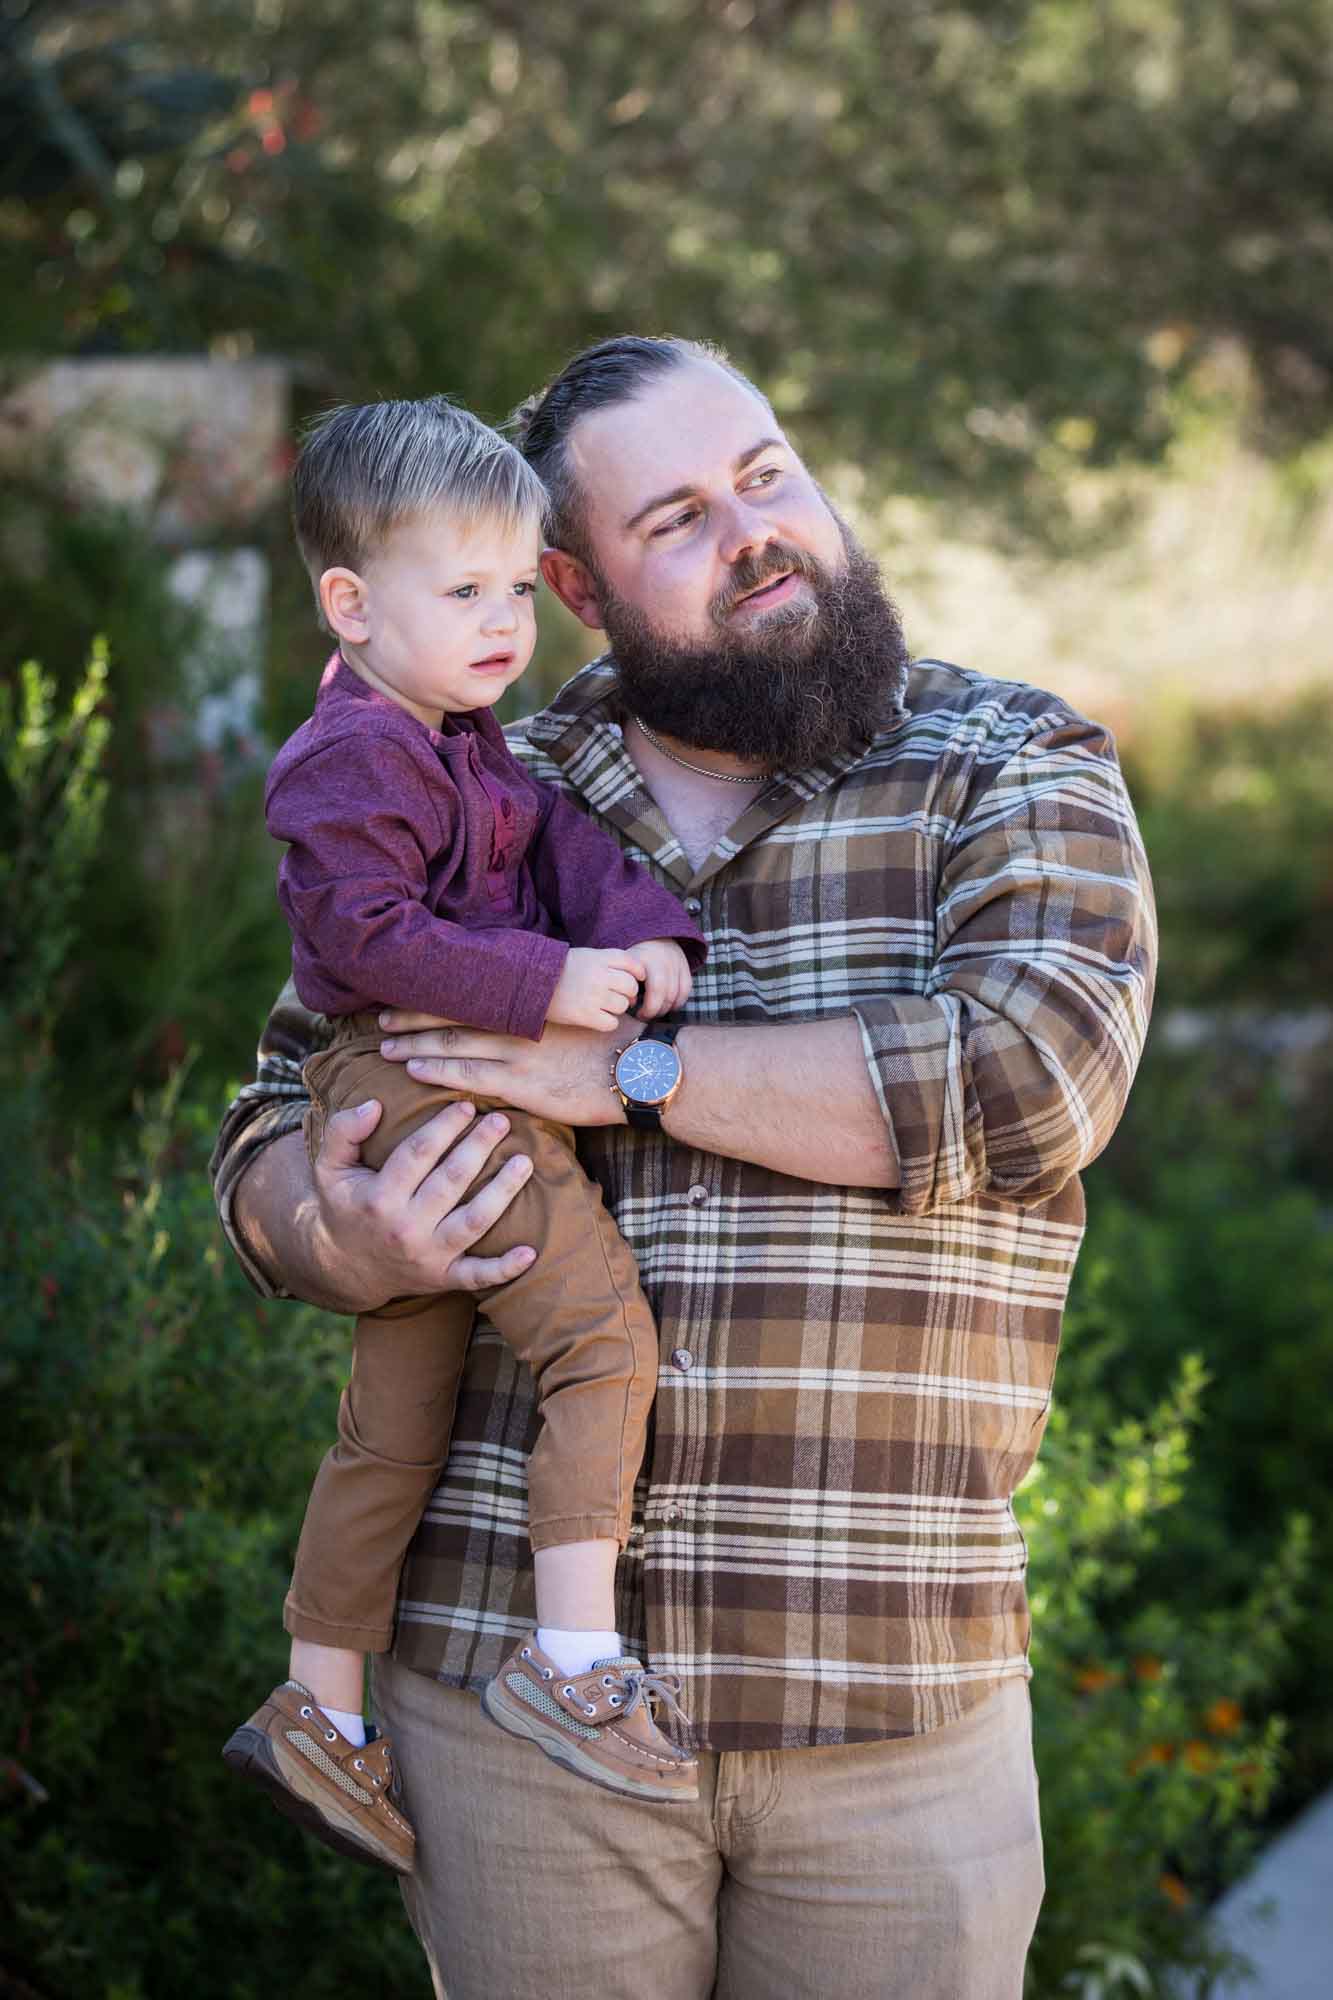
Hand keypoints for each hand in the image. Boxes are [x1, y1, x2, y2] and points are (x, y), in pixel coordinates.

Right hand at [308, 1095, 536, 1310]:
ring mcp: (428, 1256)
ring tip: (525, 1161)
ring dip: (503, 1191)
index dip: (445, 1125)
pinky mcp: (444, 1278)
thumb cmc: (346, 1206)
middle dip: (479, 1147)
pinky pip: (478, 1277)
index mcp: (379, 1197)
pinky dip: (505, 1268)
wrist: (346, 1267)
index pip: (419, 1153)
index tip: (466, 1104)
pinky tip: (531, 1252)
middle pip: (451, 1181)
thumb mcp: (329, 1169)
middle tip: (501, 1120)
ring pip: (474, 1222)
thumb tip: (374, 1105)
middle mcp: (406, 1228)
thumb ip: (343, 1132)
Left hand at [378, 1012, 638, 1127]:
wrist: (639, 1068)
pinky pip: (470, 1076)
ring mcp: (516, 1053)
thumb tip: (524, 1004)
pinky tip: (415, 1070)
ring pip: (452, 1046)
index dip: (437, 994)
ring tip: (385, 1047)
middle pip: (452, 1015)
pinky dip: (439, 1071)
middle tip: (379, 1019)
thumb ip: (546, 1008)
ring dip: (415, 1046)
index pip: (473, 993)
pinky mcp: (521, 1084)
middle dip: (412, 1018)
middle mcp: (517, 1022)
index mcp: (531, 1002)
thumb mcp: (579, 1010)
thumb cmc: (614, 1041)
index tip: (409, 991)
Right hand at [546, 945, 645, 1029]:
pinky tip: (598, 1017)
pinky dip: (608, 1022)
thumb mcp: (585, 955)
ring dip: (617, 1008)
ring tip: (604, 1006)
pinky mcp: (586, 1015)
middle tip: (619, 996)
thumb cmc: (559, 969)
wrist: (531, 980)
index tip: (636, 978)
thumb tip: (632, 978)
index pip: (632, 963)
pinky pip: (611, 1023)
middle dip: (628, 993)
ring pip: (622, 1006)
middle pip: (630, 986)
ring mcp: (594, 996)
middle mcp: (600, 976)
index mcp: (599, 958)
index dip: (638, 972)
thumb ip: (607, 961)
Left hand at [632, 938, 692, 1019]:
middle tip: (645, 1016)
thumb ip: (625, 983)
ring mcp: (677, 962)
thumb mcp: (624, 966)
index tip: (637, 1014)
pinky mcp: (685, 966)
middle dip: (656, 1010)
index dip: (648, 1007)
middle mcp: (665, 960)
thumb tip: (631, 1003)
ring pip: (676, 994)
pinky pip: (686, 990)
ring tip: (654, 1012)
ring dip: (666, 1009)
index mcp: (646, 959)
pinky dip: (678, 1002)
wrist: (651, 937)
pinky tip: (667, 1006)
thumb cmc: (633, 958)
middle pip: (666, 994)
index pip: (655, 990)